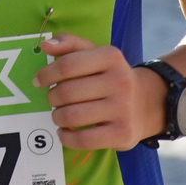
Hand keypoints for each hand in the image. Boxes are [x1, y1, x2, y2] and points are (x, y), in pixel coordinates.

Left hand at [34, 33, 165, 150]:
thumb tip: (46, 45)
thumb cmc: (111, 77)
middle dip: (52, 97)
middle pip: (66, 92)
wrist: (147, 103)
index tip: (39, 81)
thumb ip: (70, 45)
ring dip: (57, 117)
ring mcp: (123, 109)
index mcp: (111, 57)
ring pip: (71, 116)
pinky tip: (66, 131)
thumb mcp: (96, 54)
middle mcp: (120, 81)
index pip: (68, 64)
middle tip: (54, 99)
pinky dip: (66, 137)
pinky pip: (82, 139)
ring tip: (60, 115)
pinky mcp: (122, 134)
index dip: (46, 74)